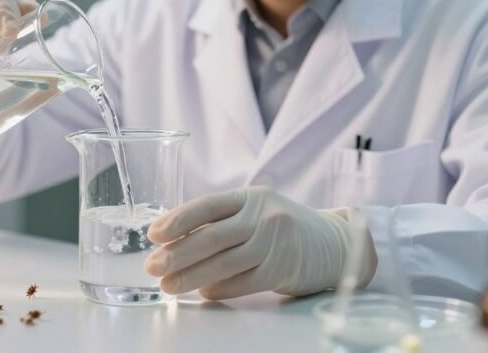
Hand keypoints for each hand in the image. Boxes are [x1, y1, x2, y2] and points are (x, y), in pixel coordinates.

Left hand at [144, 186, 374, 299]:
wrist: (334, 243)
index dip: (177, 220)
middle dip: (176, 253)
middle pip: (211, 236)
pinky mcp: (283, 269)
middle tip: (152, 267)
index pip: (207, 205)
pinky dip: (219, 289)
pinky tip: (203, 292)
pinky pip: (243, 282)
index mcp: (250, 196)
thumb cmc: (283, 227)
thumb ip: (223, 219)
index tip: (153, 234)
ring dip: (191, 276)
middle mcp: (263, 215)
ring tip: (169, 286)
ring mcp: (275, 242)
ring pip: (223, 262)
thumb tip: (173, 239)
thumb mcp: (256, 210)